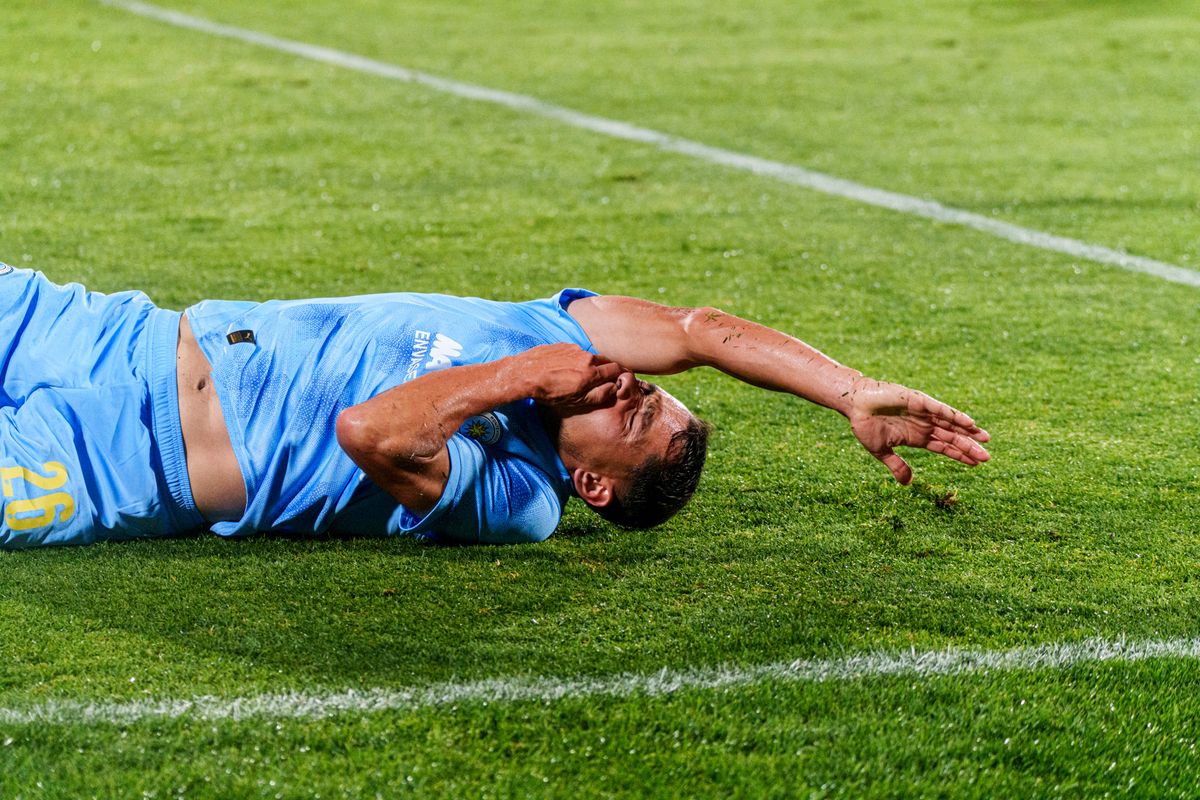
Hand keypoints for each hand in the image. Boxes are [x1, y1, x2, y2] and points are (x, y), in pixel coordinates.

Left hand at [510, 344, 623, 409]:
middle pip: (606, 360)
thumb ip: (599, 395)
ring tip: (581, 374)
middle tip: (604, 378)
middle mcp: (586, 357)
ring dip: (591, 364)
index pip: (616, 370)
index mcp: (592, 373)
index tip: (620, 379)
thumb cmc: (549, 392)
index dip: (620, 375)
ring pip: (590, 356)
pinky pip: (576, 351)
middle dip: (608, 369)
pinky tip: (567, 367)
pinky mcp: (563, 345)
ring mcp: (574, 349)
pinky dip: (577, 359)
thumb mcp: (576, 401)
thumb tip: (614, 388)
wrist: (525, 374)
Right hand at [844, 377, 989, 484]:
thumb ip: (897, 466)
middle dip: (969, 447)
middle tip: (988, 457)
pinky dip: (955, 415)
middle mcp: (924, 424)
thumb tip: (909, 483)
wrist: (854, 404)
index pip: (944, 447)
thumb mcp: (882, 451)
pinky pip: (940, 409)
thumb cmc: (866, 425)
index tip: (976, 464)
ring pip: (951, 423)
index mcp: (917, 437)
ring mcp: (923, 412)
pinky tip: (969, 423)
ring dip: (968, 431)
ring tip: (985, 439)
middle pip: (952, 437)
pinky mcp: (918, 400)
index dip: (960, 455)